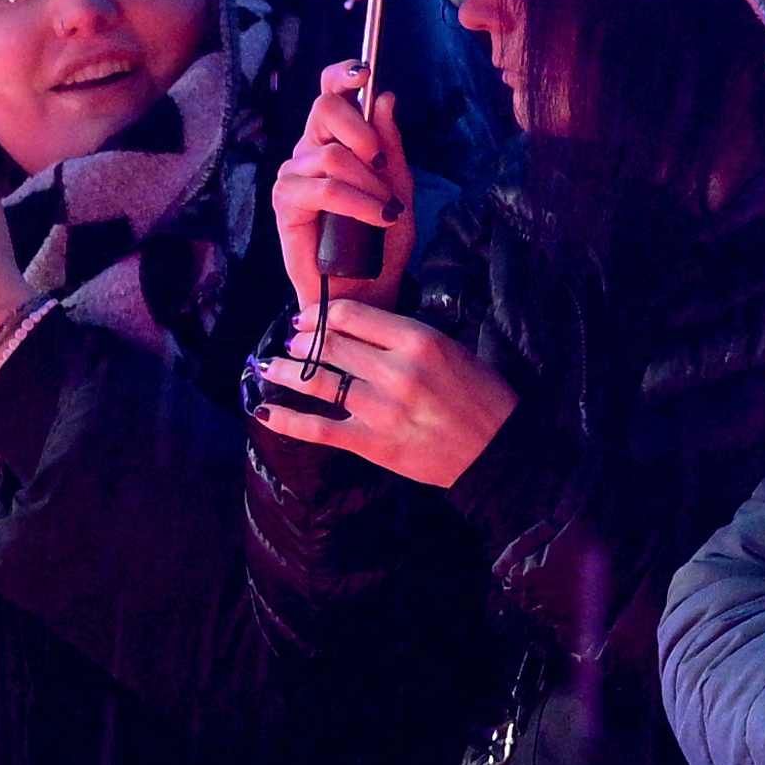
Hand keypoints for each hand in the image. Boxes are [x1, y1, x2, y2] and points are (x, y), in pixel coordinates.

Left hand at [246, 300, 517, 489]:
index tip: (309, 317)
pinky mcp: (373, 444)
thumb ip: (404, 337)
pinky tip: (265, 411)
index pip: (353, 315)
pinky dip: (289, 420)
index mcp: (418, 340)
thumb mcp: (450, 349)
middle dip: (302, 341)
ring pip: (318, 383)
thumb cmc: (481, 396)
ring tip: (269, 365)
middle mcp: (395, 371)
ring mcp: (381, 409)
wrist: (498, 450)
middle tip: (289, 340)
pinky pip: (320, 430)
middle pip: (331, 345)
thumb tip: (357, 327)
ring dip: (286, 371)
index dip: (323, 314)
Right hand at [271, 60, 413, 320]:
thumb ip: (391, 147)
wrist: (367, 291)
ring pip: (330, 154)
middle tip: (381, 165)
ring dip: (369, 183)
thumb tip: (384, 97)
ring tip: (386, 211)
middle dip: (363, 132)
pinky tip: (376, 217)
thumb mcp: (399, 189)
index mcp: (335, 141)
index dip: (342, 75)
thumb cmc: (381, 243)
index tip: (365, 71)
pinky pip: (324, 188)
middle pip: (325, 108)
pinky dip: (357, 202)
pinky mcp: (285, 206)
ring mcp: (293, 177)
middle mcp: (309, 152)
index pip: (330, 93)